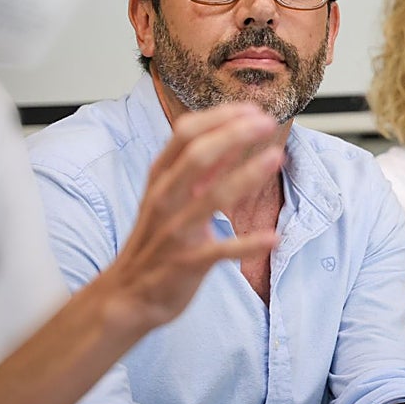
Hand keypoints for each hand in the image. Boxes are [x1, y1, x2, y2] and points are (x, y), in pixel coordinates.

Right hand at [96, 103, 281, 331]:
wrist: (128, 295)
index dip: (220, 117)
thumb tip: (234, 137)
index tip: (252, 108)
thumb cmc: (155, 241)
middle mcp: (164, 199)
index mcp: (160, 179)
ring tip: (277, 157)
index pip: (185, 134)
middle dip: (234, 134)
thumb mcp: (172, 197)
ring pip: (211, 197)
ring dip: (247, 175)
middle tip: (268, 121)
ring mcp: (174, 231)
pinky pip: (219, 252)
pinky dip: (246, 245)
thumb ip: (202, 170)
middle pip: (197, 156)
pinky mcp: (185, 263)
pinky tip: (274, 237)